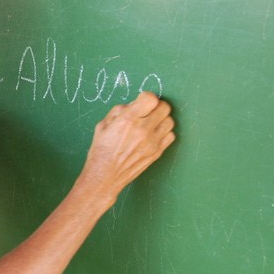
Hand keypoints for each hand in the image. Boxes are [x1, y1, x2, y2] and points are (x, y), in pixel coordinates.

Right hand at [79, 91, 175, 207]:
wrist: (105, 176)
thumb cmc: (102, 150)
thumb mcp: (103, 124)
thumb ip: (120, 110)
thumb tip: (135, 104)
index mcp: (128, 120)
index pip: (151, 98)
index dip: (147, 97)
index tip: (142, 101)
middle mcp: (143, 130)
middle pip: (164, 107)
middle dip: (156, 106)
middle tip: (148, 111)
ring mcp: (152, 142)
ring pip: (170, 120)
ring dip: (162, 119)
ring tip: (151, 123)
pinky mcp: (157, 152)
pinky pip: (171, 135)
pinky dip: (164, 132)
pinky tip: (153, 134)